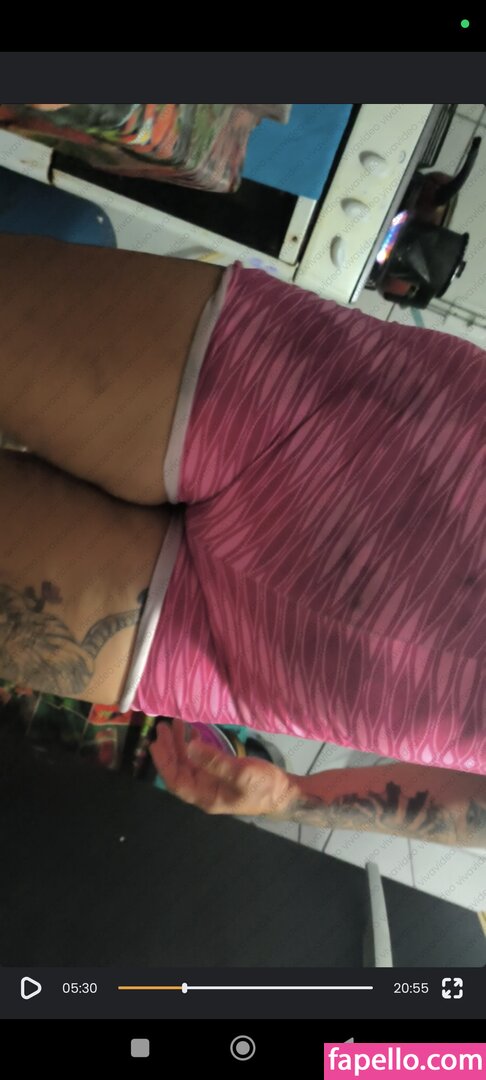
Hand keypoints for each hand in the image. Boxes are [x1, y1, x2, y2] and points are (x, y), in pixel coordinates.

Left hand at [150, 718, 296, 817]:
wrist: (284, 794)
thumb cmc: (264, 787)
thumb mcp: (240, 773)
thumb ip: (213, 761)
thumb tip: (189, 747)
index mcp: (205, 797)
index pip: (175, 782)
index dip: (164, 763)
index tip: (156, 743)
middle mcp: (204, 791)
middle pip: (178, 771)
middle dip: (168, 750)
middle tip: (162, 727)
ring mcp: (211, 783)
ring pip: (187, 764)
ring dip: (179, 745)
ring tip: (174, 724)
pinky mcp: (219, 774)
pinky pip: (199, 760)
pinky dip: (193, 746)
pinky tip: (192, 733)